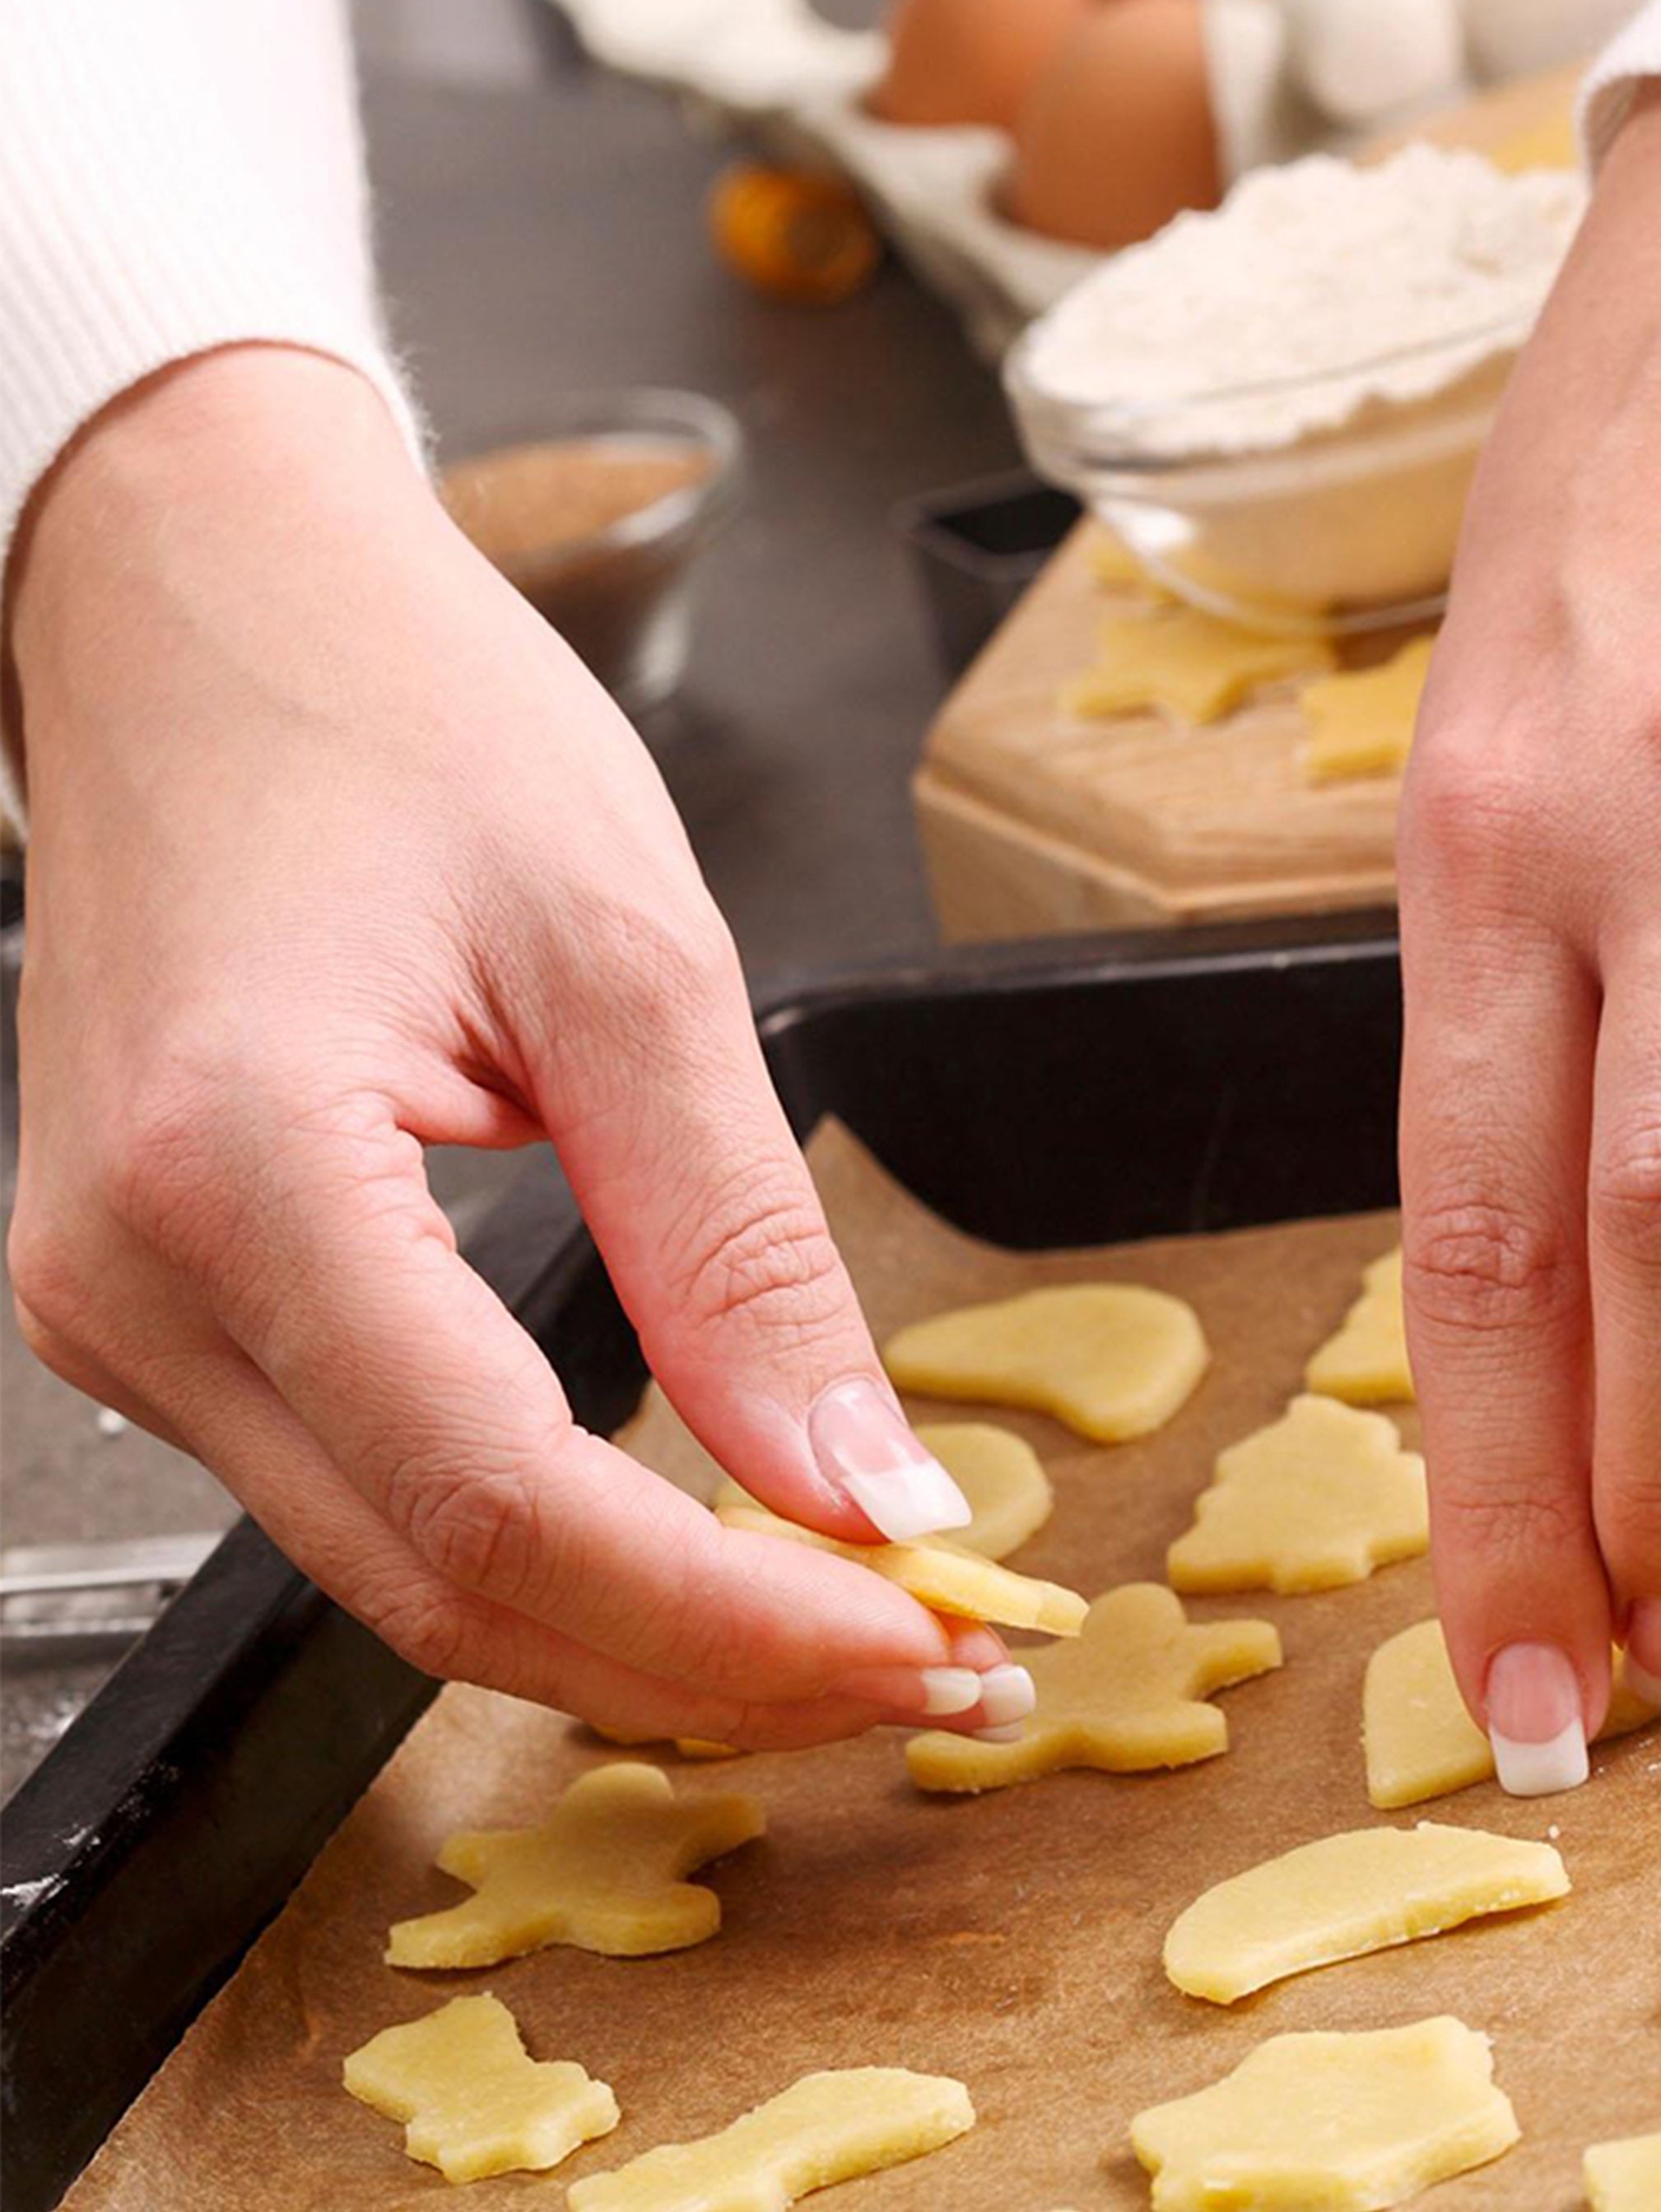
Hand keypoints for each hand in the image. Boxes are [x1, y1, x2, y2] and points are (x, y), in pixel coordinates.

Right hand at [7, 348, 1025, 1748]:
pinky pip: (362, 1490)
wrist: (203, 608)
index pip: (507, 1503)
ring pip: (399, 1572)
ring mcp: (120, 1313)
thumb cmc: (406, 717)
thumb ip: (739, 1243)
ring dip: (632, 1626)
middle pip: (446, 1584)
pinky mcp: (157, 1306)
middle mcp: (136, 1286)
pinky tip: (685, 1538)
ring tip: (842, 1616)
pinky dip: (540, 1545)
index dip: (733, 1617)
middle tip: (929, 1661)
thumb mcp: (631, 956)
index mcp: (242, 1173)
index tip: (926, 1640)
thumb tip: (856, 1480)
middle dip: (707, 1662)